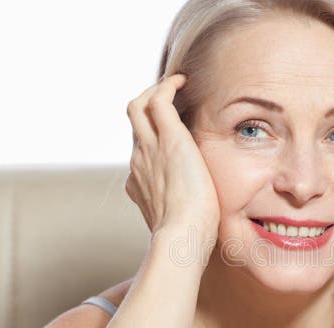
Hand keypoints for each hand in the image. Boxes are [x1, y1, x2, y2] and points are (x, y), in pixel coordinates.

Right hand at [124, 74, 219, 249]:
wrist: (182, 239)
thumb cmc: (188, 239)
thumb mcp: (180, 223)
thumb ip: (183, 215)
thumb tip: (200, 220)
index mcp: (140, 182)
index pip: (140, 149)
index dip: (151, 137)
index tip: (167, 134)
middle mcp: (138, 161)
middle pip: (133, 122)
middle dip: (147, 105)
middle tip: (167, 98)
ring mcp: (149, 148)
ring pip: (138, 106)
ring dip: (155, 91)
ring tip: (175, 85)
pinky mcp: (169, 139)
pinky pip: (159, 100)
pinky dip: (168, 86)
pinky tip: (183, 81)